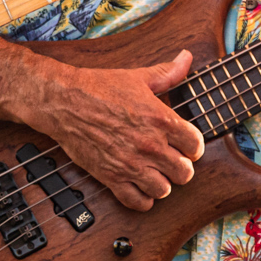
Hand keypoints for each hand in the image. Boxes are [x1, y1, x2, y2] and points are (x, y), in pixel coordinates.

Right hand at [29, 50, 204, 211]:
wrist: (64, 101)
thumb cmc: (98, 87)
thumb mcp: (137, 77)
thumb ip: (167, 72)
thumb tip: (186, 59)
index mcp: (160, 119)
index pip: (196, 145)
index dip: (193, 145)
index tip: (186, 144)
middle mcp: (150, 145)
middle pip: (184, 172)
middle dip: (180, 166)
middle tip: (171, 160)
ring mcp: (131, 164)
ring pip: (164, 190)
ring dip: (162, 182)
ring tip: (155, 172)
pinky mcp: (112, 177)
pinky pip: (139, 202)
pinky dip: (142, 198)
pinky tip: (139, 185)